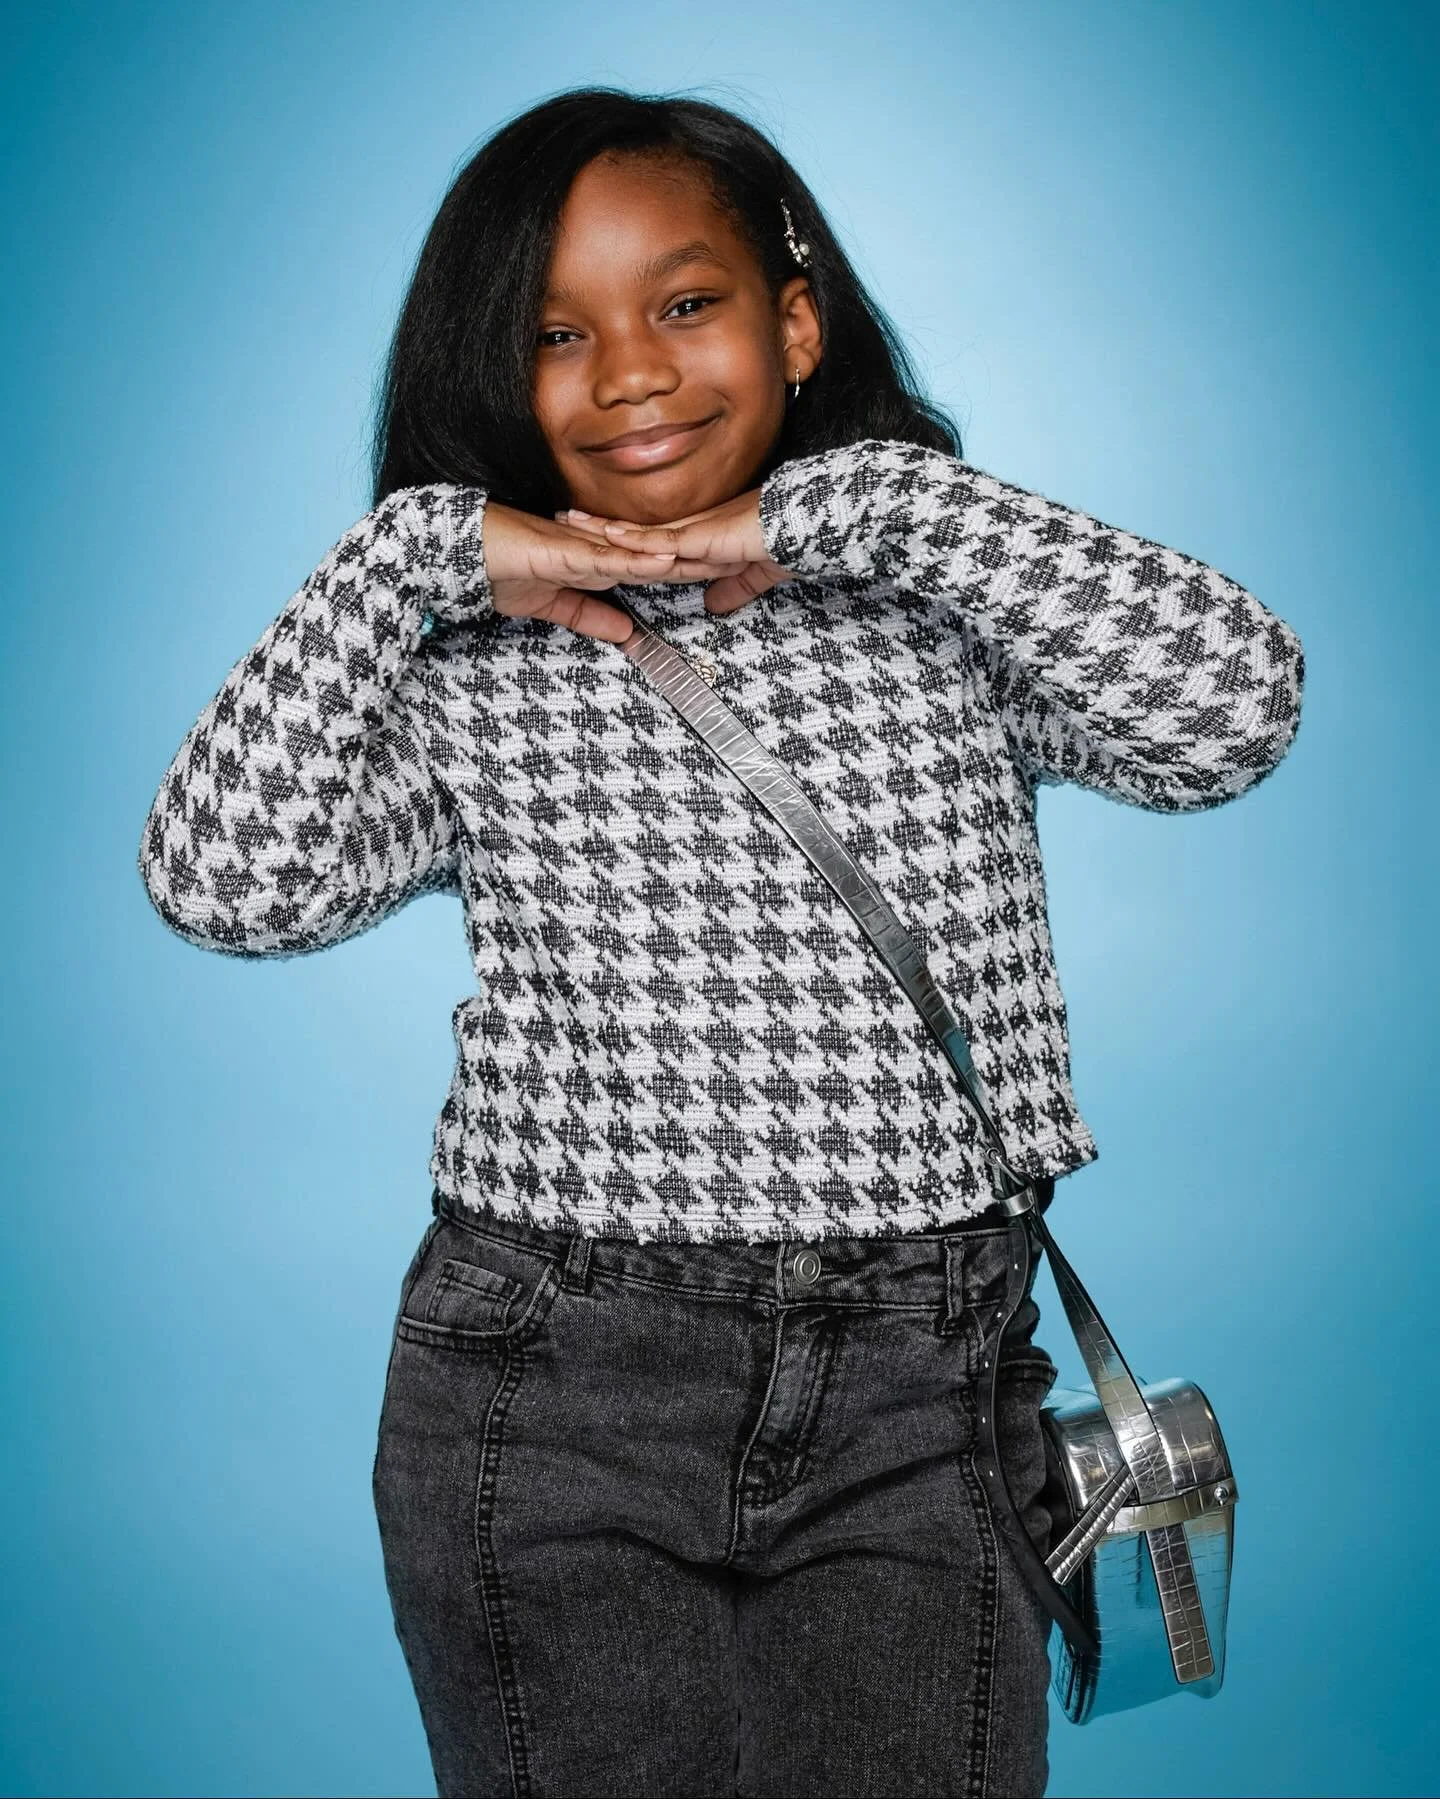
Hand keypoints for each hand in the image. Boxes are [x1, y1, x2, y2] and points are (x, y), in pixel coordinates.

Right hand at [480, 501, 740, 642]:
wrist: (462, 555)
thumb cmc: (499, 573)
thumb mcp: (551, 607)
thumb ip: (588, 617)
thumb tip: (626, 632)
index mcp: (595, 562)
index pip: (649, 566)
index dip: (683, 570)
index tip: (718, 571)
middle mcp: (595, 550)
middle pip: (654, 556)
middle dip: (694, 560)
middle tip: (736, 559)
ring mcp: (582, 547)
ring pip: (640, 554)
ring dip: (677, 558)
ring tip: (714, 557)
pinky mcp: (565, 550)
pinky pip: (608, 556)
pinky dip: (637, 559)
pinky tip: (663, 558)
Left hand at [553, 488, 790, 614]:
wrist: (804, 532)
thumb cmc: (785, 548)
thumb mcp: (751, 578)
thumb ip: (731, 591)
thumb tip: (714, 605)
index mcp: (699, 540)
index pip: (651, 540)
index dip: (622, 537)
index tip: (596, 533)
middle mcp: (690, 533)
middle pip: (635, 532)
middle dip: (599, 527)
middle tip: (565, 517)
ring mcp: (693, 533)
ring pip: (638, 533)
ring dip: (603, 529)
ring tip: (569, 521)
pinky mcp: (701, 538)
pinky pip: (660, 540)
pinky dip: (633, 540)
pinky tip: (607, 536)